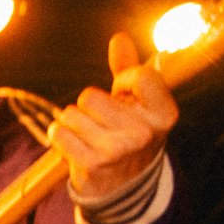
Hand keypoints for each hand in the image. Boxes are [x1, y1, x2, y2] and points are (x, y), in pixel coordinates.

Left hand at [52, 32, 178, 201]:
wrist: (123, 185)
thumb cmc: (129, 132)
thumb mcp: (138, 102)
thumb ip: (128, 69)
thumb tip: (119, 38)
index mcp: (164, 114)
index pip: (139, 76)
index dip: (123, 80)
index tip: (123, 95)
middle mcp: (145, 133)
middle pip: (91, 96)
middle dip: (90, 105)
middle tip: (103, 122)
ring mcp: (118, 150)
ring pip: (72, 114)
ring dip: (73, 121)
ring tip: (89, 135)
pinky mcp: (92, 165)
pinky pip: (58, 133)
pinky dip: (59, 136)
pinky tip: (74, 145)